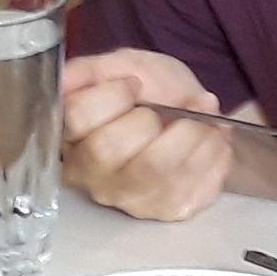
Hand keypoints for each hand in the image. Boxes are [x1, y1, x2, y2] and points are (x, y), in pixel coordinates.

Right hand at [59, 49, 232, 223]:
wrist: (185, 113)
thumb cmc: (149, 91)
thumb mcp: (121, 65)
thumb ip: (91, 69)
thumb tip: (64, 79)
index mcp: (71, 134)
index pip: (76, 117)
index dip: (113, 95)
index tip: (135, 85)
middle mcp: (91, 174)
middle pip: (107, 149)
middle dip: (149, 119)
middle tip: (168, 109)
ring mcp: (127, 197)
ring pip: (154, 169)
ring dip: (190, 136)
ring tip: (202, 122)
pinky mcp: (164, 210)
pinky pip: (190, 186)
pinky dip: (212, 156)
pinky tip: (212, 141)